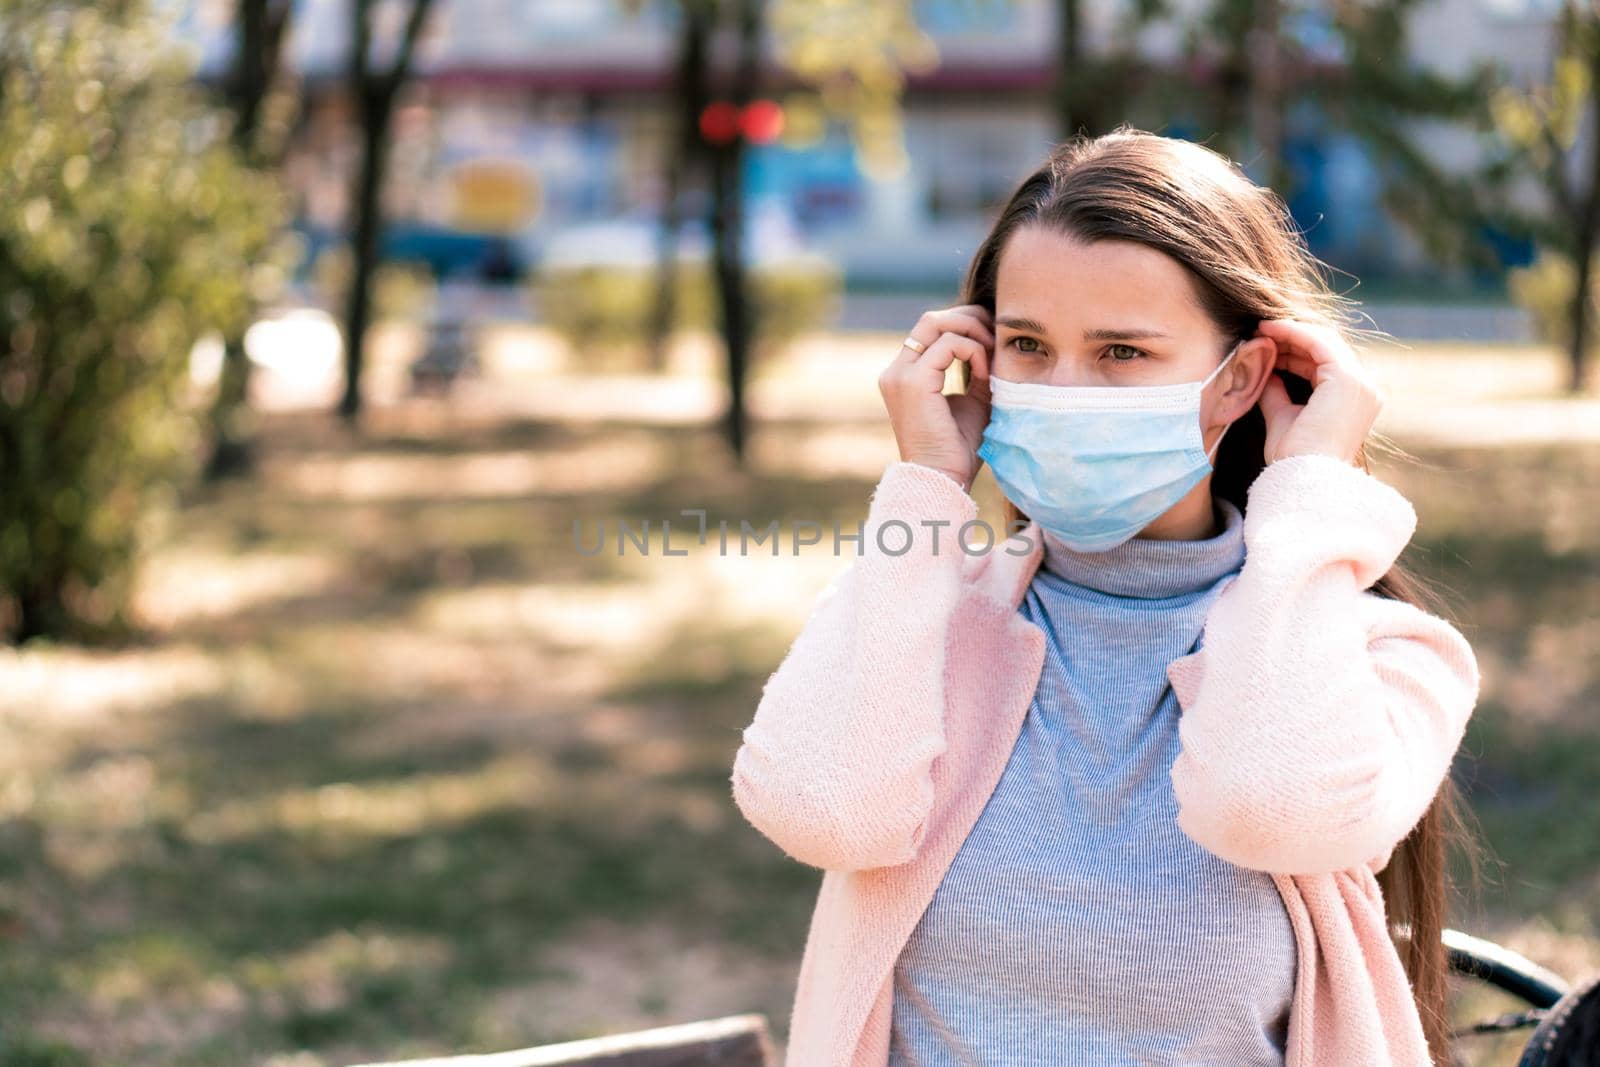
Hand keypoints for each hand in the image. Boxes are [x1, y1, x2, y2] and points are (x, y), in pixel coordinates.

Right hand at [877, 304, 993, 492]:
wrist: (944, 480)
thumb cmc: (958, 450)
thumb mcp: (972, 401)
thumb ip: (976, 371)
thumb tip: (993, 343)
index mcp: (905, 376)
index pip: (931, 331)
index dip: (964, 327)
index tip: (992, 342)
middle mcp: (896, 372)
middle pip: (931, 319)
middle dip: (968, 319)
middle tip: (996, 336)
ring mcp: (900, 375)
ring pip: (936, 323)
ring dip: (972, 330)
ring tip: (992, 352)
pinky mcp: (913, 382)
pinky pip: (948, 344)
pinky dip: (972, 350)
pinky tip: (985, 373)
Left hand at [1254, 318, 1384, 465]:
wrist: (1302, 479)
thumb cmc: (1292, 459)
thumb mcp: (1282, 418)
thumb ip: (1277, 393)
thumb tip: (1266, 371)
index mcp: (1352, 400)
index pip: (1324, 364)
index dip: (1294, 351)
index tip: (1265, 343)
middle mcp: (1363, 389)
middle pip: (1327, 349)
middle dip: (1293, 337)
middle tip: (1261, 330)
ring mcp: (1360, 384)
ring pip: (1325, 342)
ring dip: (1292, 331)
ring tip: (1262, 328)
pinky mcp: (1348, 380)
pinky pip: (1319, 344)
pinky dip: (1295, 333)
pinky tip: (1270, 330)